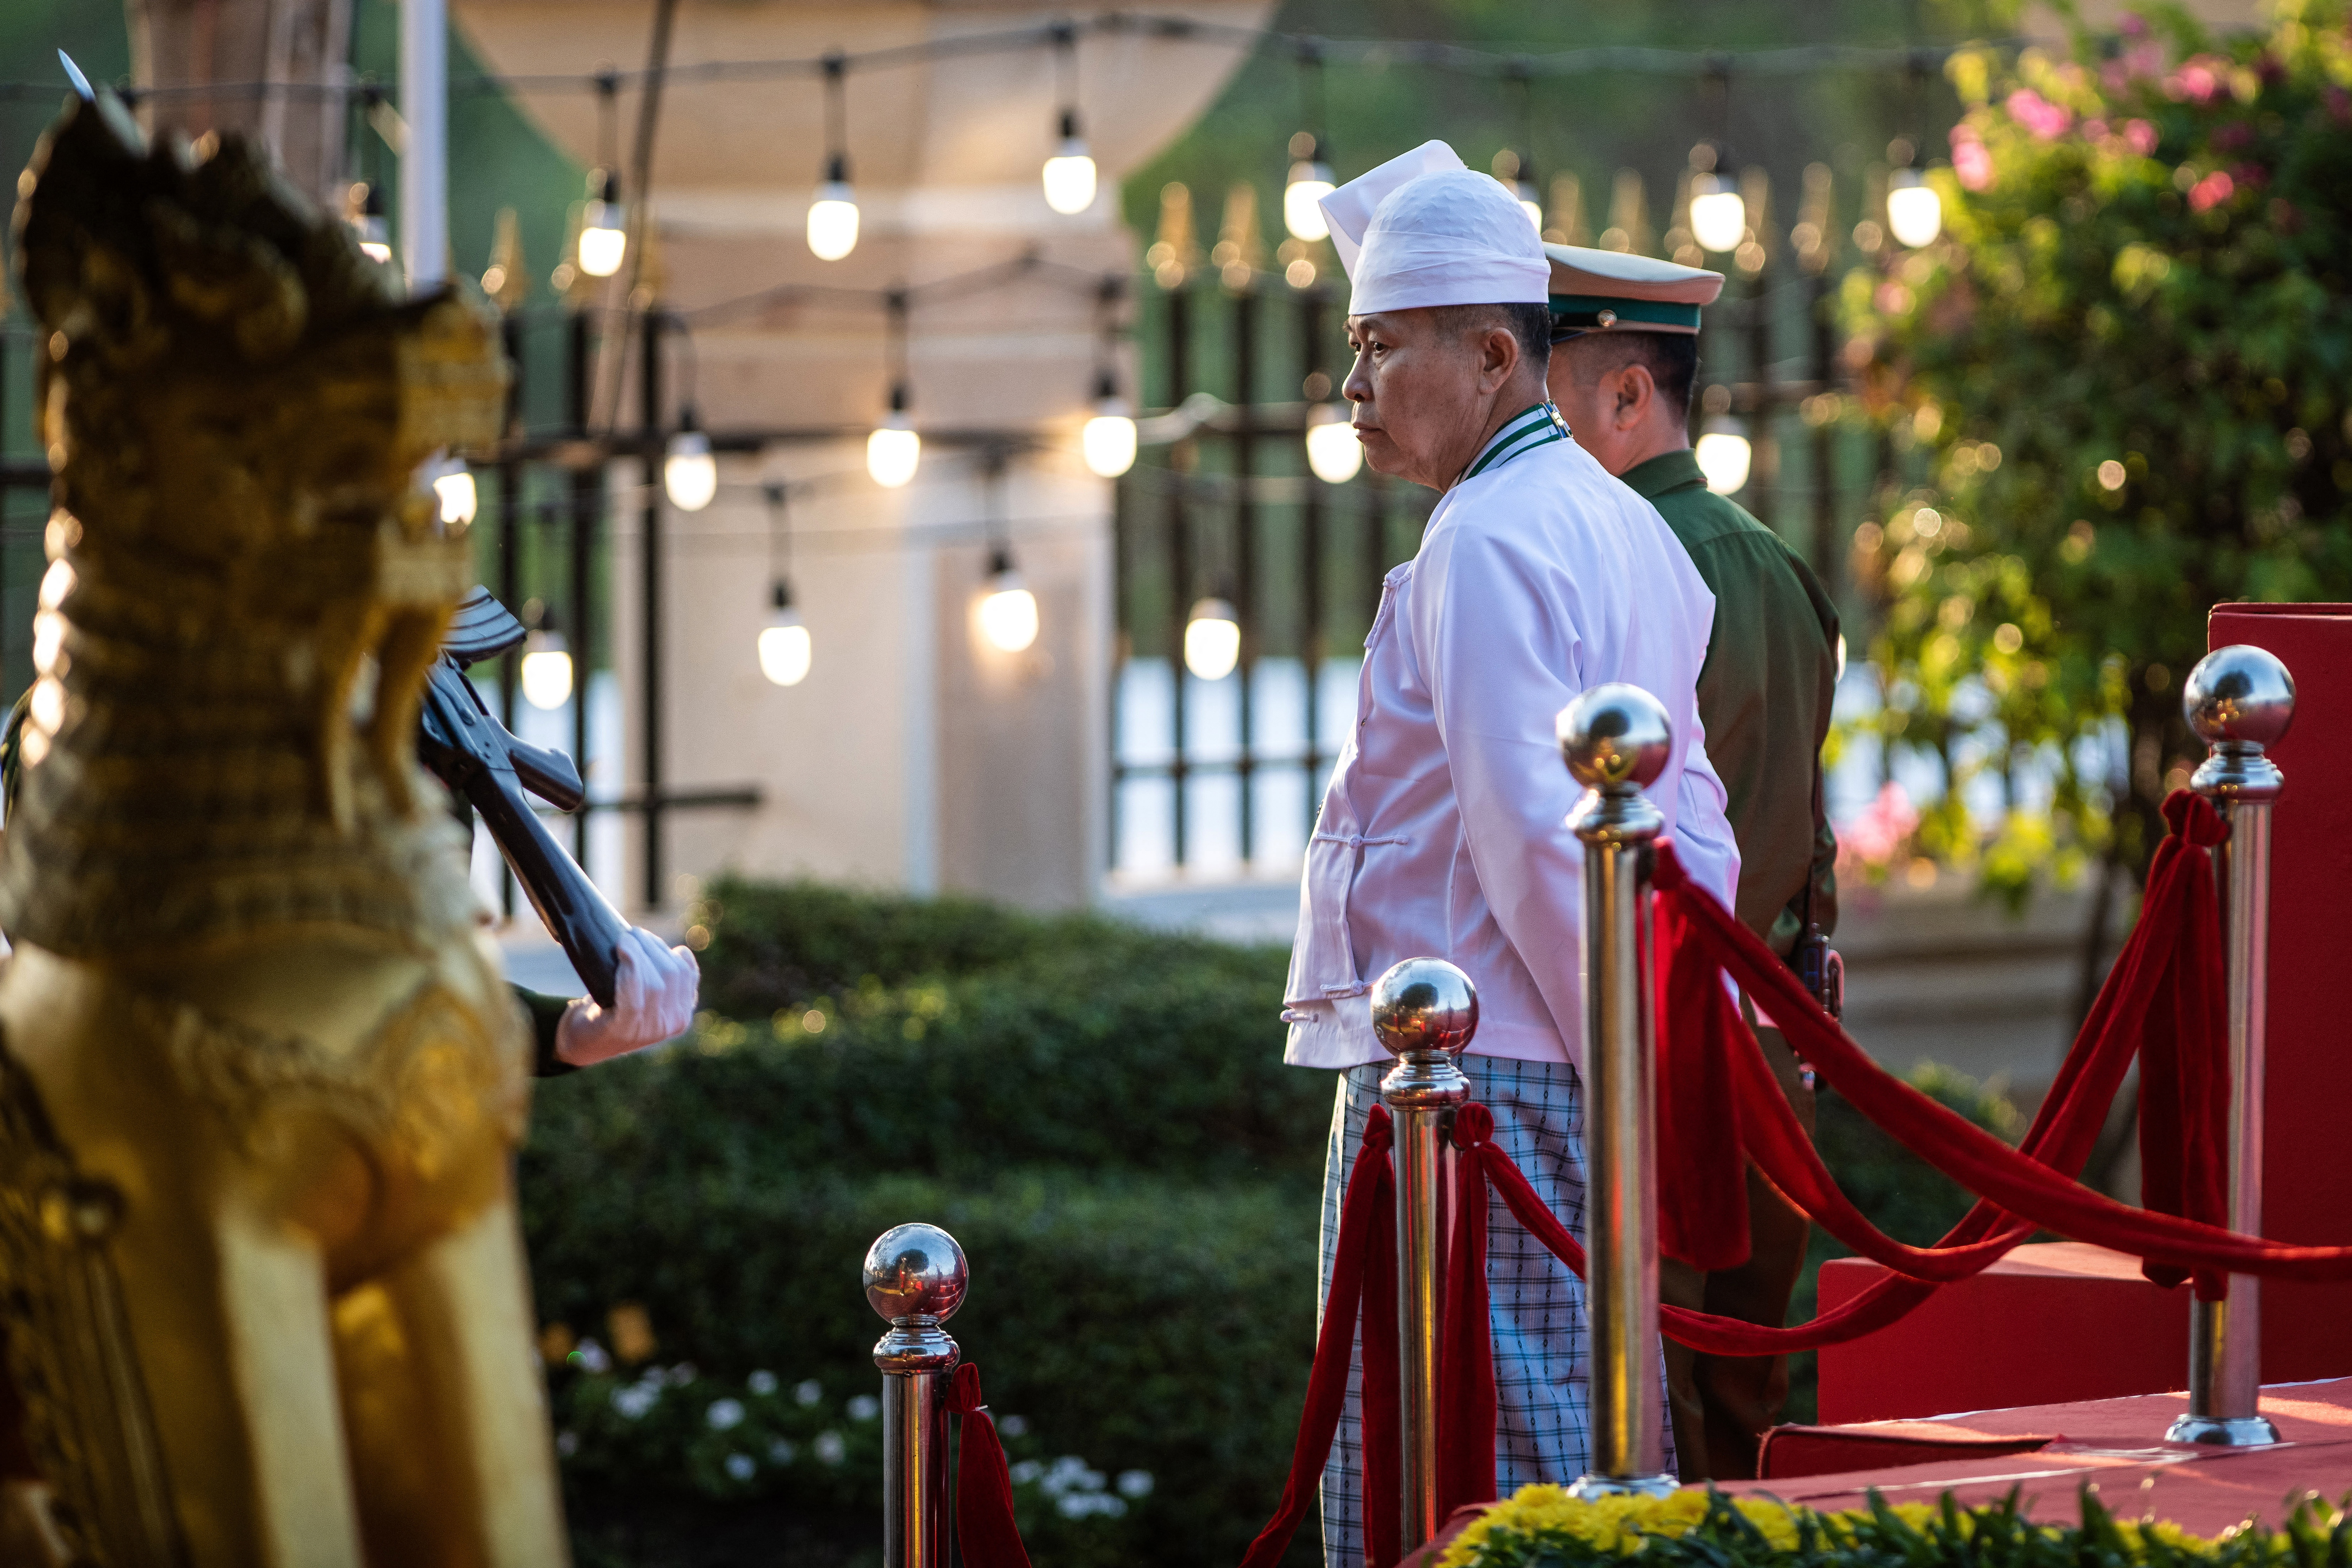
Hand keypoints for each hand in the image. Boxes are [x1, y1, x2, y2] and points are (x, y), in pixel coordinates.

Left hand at [554, 927, 699, 1067]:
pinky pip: (634, 996)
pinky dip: (630, 968)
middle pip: (672, 974)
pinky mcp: (624, 1030)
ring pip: (655, 982)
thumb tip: (673, 949)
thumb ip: (663, 980)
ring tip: (624, 940)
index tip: (648, 939)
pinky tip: (623, 950)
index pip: (686, 973)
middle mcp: (670, 1025)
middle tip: (632, 934)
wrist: (582, 1042)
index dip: (669, 951)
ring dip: (639, 953)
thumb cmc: (612, 1009)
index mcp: (681, 1015)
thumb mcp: (646, 997)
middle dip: (652, 947)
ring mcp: (649, 1030)